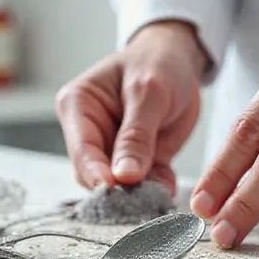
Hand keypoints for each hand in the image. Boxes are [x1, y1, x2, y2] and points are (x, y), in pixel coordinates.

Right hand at [56, 20, 207, 194]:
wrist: (179, 60)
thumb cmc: (157, 62)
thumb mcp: (149, 93)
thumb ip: (136, 135)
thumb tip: (124, 176)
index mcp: (79, 106)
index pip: (82, 149)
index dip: (97, 174)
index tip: (115, 189)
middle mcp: (90, 133)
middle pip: (95, 174)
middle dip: (119, 189)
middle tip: (142, 198)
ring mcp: (113, 150)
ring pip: (120, 185)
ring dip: (140, 193)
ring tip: (159, 193)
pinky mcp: (138, 161)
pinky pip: (145, 184)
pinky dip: (157, 187)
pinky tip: (168, 186)